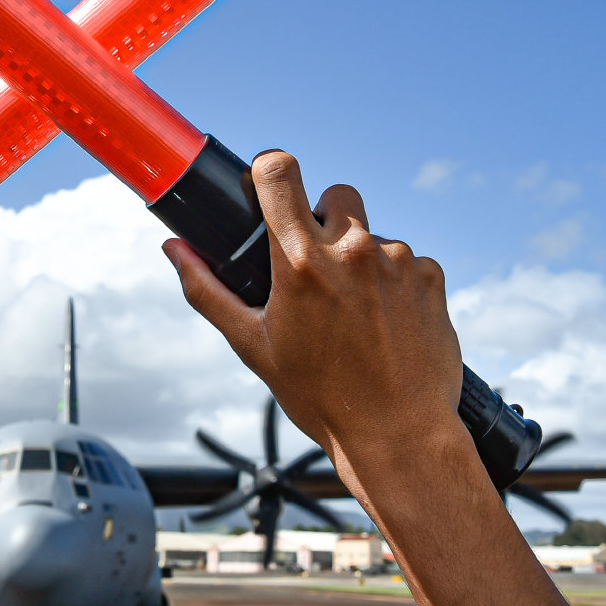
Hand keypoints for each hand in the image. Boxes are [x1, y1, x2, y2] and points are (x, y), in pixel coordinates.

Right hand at [163, 151, 470, 503]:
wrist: (397, 435)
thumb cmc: (319, 396)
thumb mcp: (251, 345)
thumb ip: (207, 290)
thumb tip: (173, 249)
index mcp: (301, 262)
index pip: (281, 171)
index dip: (271, 170)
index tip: (269, 188)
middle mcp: (354, 251)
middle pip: (334, 193)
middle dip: (323, 220)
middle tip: (317, 269)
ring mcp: (399, 261)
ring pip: (372, 233)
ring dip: (361, 259)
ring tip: (355, 314)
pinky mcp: (432, 276)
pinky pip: (407, 260)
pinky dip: (395, 282)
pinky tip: (387, 323)